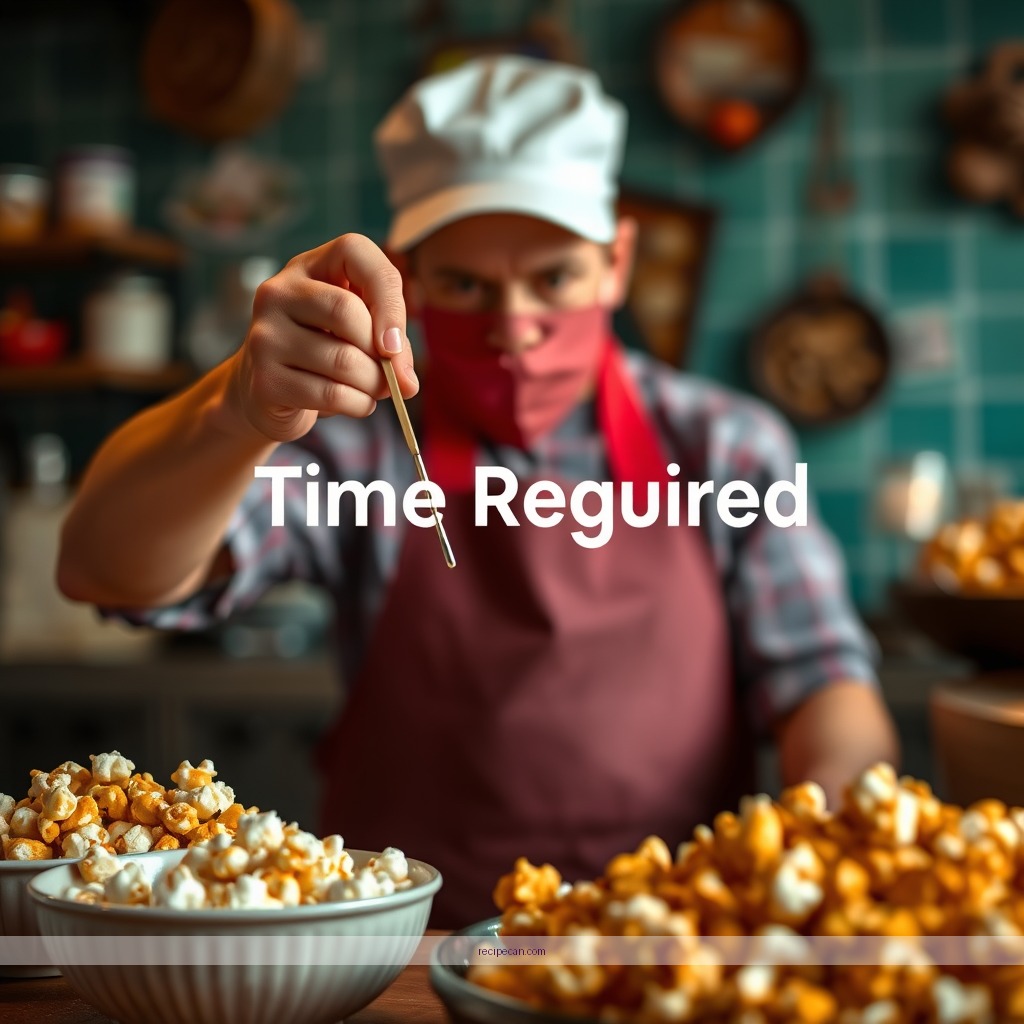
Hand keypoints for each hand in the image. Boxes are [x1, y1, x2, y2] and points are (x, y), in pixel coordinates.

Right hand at [227, 233, 418, 442]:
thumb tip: (406, 378)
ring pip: (344, 360)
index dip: (388, 295)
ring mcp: (265, 335)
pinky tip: (359, 403)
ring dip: (375, 384)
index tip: (397, 343)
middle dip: (383, 353)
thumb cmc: (322, 354)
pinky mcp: (265, 380)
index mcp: (306, 267)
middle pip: (346, 311)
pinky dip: (360, 404)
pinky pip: (331, 394)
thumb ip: (387, 338)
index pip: (353, 251)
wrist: (265, 395)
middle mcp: (278, 293)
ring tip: (377, 390)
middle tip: (395, 376)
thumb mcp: (356, 331)